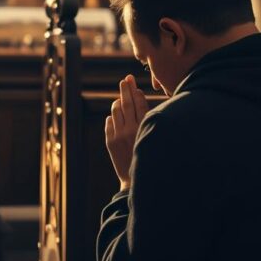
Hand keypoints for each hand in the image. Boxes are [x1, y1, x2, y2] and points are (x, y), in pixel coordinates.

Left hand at [104, 74, 148, 190]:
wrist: (136, 180)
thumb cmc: (149, 156)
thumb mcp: (152, 136)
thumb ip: (146, 117)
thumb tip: (138, 95)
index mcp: (145, 128)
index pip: (140, 104)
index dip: (136, 92)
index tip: (134, 85)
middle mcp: (131, 130)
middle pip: (126, 103)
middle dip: (125, 89)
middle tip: (125, 79)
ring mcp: (119, 136)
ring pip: (115, 111)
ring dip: (117, 102)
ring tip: (120, 98)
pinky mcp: (110, 142)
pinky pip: (109, 122)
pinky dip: (112, 117)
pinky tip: (116, 115)